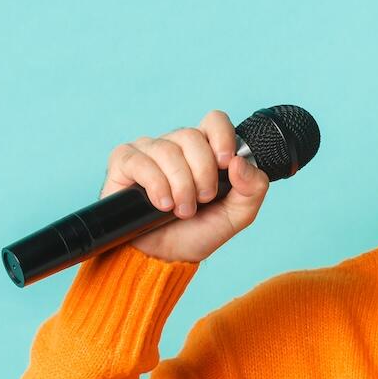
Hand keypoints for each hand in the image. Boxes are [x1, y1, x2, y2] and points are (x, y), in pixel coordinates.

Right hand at [100, 110, 271, 264]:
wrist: (166, 257)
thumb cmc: (197, 232)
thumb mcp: (236, 216)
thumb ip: (252, 189)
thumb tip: (240, 162)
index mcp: (205, 150)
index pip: (214, 121)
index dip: (222, 136)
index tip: (225, 163)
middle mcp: (176, 145)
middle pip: (191, 136)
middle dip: (202, 173)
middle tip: (202, 200)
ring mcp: (149, 151)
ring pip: (167, 150)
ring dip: (180, 185)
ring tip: (182, 210)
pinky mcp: (125, 162)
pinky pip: (140, 161)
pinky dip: (156, 185)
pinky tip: (161, 204)